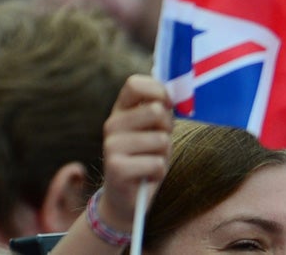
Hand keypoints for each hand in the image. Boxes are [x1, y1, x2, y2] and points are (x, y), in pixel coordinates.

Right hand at [96, 74, 172, 233]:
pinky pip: (156, 163)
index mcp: (120, 111)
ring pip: (160, 139)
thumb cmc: (146, 161)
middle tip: (159, 144)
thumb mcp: (154, 133)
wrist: (126, 200)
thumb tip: (174, 95)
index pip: (134, 84)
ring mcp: (111, 145)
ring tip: (152, 162)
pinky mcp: (116, 167)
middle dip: (167, 129)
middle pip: (154, 111)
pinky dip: (159, 172)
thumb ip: (160, 114)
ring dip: (164, 154)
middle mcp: (111, 124)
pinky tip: (147, 177)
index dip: (157, 90)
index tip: (169, 105)